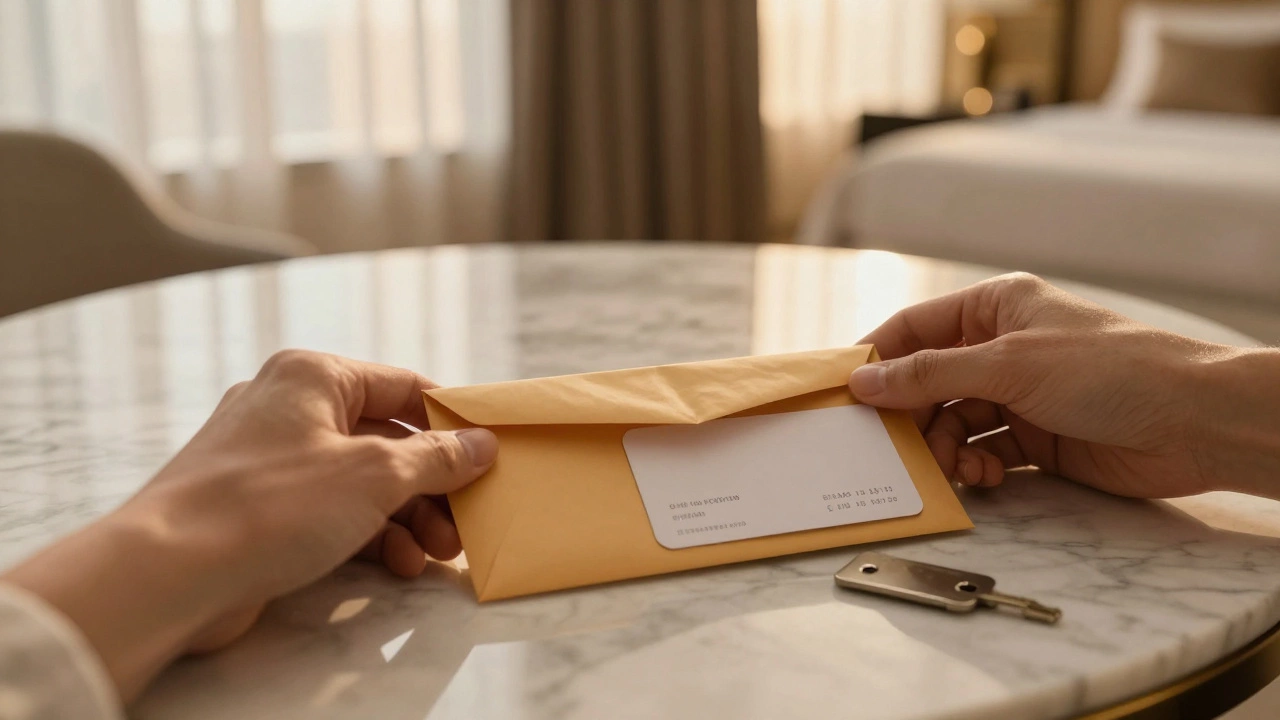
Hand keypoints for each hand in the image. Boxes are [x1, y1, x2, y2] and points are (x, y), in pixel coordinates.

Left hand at [2, 351, 497, 700]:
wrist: (170, 571)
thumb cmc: (268, 506)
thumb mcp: (373, 475)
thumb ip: (434, 459)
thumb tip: (479, 444)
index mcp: (315, 377)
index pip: (404, 387)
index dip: (451, 423)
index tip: (488, 456)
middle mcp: (290, 408)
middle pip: (387, 439)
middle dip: (432, 486)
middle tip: (464, 524)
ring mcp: (272, 460)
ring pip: (362, 482)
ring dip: (407, 518)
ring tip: (435, 554)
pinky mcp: (261, 509)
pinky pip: (331, 512)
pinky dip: (369, 535)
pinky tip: (396, 565)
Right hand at [849, 273, 1279, 499]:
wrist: (1193, 422)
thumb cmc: (1109, 371)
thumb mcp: (1007, 364)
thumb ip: (930, 375)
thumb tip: (864, 381)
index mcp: (995, 308)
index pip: (915, 329)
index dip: (877, 359)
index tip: (843, 393)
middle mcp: (1002, 349)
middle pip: (928, 383)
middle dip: (911, 416)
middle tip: (894, 446)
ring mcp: (1019, 395)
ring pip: (952, 423)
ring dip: (945, 448)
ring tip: (954, 467)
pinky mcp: (1037, 439)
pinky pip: (983, 452)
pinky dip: (975, 467)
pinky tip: (984, 476)